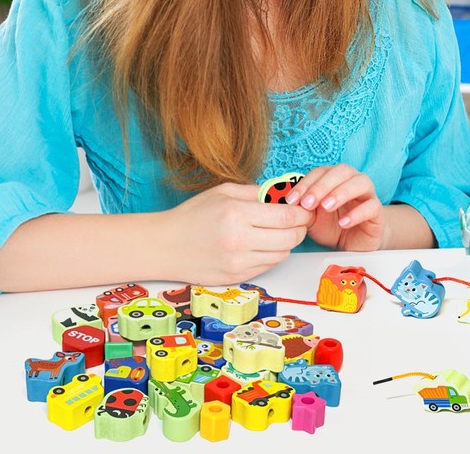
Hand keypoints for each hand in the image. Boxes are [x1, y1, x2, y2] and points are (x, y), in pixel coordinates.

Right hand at [163, 182, 313, 283]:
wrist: (164, 247)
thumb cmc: (193, 215)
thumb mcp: (224, 192)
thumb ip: (257, 193)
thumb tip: (286, 194)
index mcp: (237, 214)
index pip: (286, 216)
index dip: (302, 213)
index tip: (305, 209)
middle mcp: (239, 241)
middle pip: (290, 238)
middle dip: (300, 228)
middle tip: (299, 221)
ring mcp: (238, 262)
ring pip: (282, 254)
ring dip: (288, 243)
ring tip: (280, 232)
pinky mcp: (236, 277)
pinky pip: (268, 266)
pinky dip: (273, 255)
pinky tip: (265, 244)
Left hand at [286, 164, 384, 251]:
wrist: (354, 243)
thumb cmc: (333, 225)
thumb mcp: (313, 217)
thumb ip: (304, 208)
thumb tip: (289, 204)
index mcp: (336, 178)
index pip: (321, 171)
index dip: (306, 183)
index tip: (292, 200)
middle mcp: (353, 181)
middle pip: (342, 171)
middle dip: (322, 185)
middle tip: (308, 203)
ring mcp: (368, 195)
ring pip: (361, 182)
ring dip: (341, 192)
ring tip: (326, 207)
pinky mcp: (378, 212)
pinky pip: (372, 207)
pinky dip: (357, 213)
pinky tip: (343, 223)